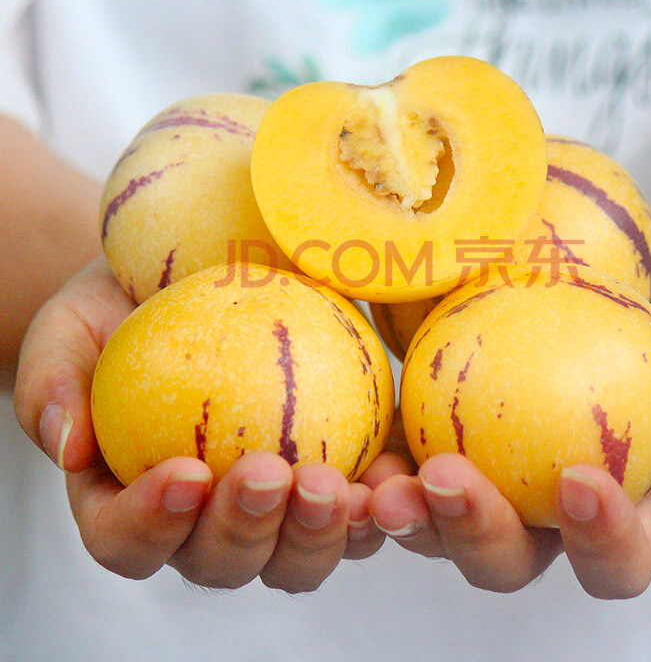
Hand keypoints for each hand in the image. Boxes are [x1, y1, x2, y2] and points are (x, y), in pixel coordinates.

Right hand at [14, 258, 408, 591]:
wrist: (194, 286)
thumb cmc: (126, 309)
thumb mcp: (73, 327)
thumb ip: (56, 382)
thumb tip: (67, 443)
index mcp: (130, 500)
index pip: (126, 541)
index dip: (151, 526)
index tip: (185, 472)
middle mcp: (202, 521)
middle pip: (219, 563)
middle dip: (246, 532)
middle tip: (271, 473)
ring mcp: (271, 509)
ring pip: (294, 558)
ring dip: (317, 535)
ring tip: (338, 486)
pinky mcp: (327, 479)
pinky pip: (355, 512)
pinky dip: (377, 506)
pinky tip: (394, 476)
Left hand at [368, 260, 650, 596]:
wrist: (635, 288)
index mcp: (625, 507)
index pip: (616, 556)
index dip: (600, 540)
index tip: (582, 481)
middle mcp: (546, 509)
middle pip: (507, 557)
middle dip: (473, 534)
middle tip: (448, 480)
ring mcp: (489, 473)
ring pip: (438, 523)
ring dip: (405, 510)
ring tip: (377, 478)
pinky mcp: (441, 429)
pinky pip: (402, 456)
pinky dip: (375, 457)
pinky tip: (355, 435)